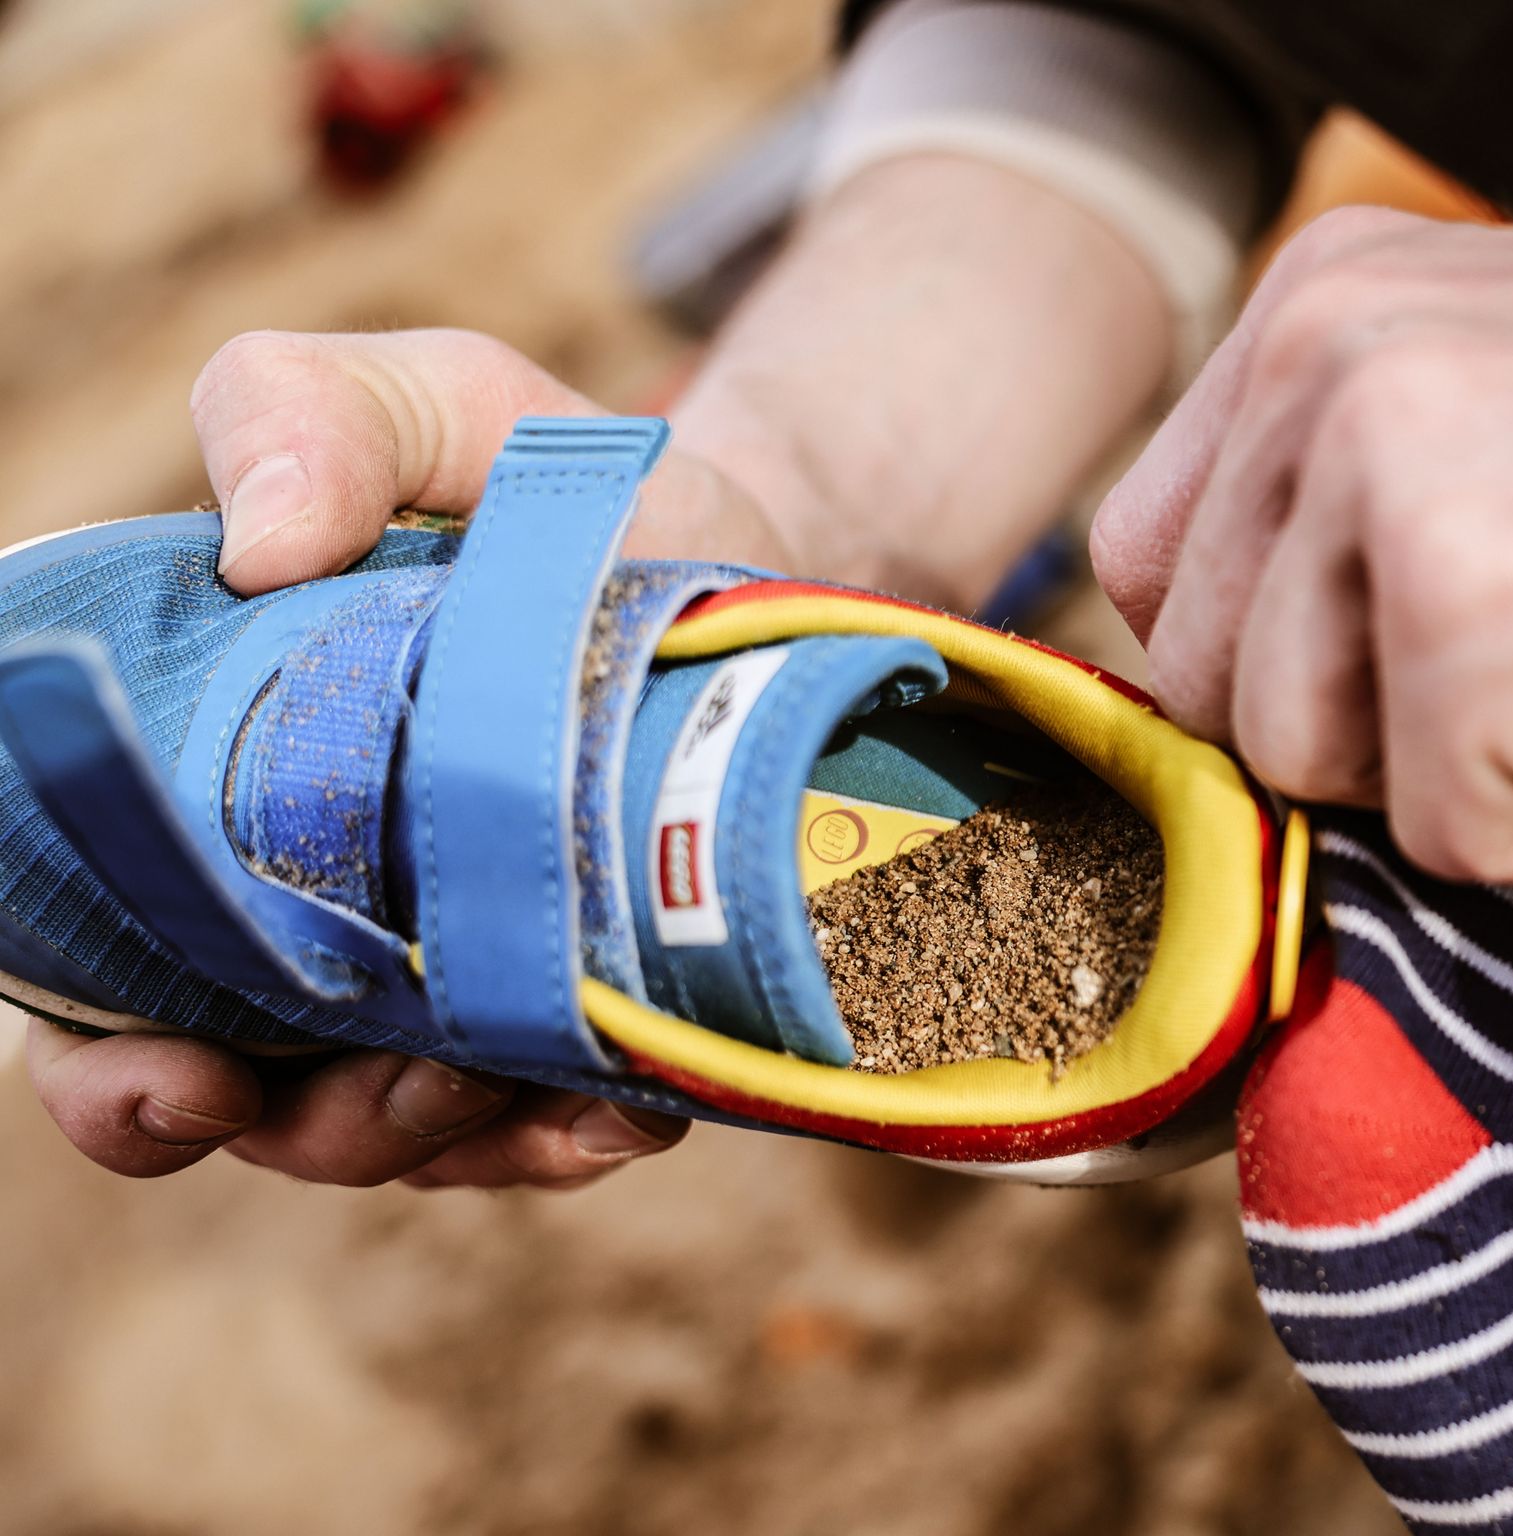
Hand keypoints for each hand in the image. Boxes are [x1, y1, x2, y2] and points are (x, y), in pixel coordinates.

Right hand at [28, 327, 794, 1184]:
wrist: (740, 540)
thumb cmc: (542, 482)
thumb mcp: (428, 406)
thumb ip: (306, 416)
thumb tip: (255, 544)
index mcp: (213, 795)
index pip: (97, 973)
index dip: (107, 1064)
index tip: (177, 1072)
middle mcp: (311, 911)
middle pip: (251, 1100)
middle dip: (306, 1125)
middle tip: (404, 1086)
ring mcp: (445, 976)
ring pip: (404, 1133)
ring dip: (447, 1137)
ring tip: (524, 1083)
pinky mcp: (574, 1006)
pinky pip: (550, 1120)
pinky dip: (573, 1131)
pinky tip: (626, 1104)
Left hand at [1091, 200, 1512, 882]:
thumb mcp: (1500, 390)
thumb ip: (1332, 487)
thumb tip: (1204, 663)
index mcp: (1314, 303)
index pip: (1152, 565)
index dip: (1262, 656)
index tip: (1394, 662)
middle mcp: (1323, 364)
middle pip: (1206, 680)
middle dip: (1349, 731)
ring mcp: (1391, 485)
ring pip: (1292, 768)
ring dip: (1443, 779)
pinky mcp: (1476, 624)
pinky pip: (1433, 840)